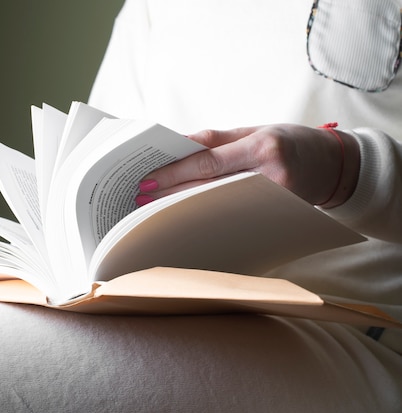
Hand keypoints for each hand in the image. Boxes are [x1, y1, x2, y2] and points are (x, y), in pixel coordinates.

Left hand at [136, 124, 359, 207]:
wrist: (337, 167)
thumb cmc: (293, 142)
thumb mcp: (258, 129)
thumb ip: (218, 140)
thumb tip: (178, 147)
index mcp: (262, 146)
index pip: (207, 162)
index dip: (174, 172)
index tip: (147, 180)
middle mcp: (269, 174)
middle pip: (207, 187)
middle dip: (170, 194)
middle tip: (140, 200)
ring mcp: (275, 199)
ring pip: (217, 205)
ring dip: (183, 208)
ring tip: (155, 210)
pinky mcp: (276, 215)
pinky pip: (233, 215)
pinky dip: (207, 216)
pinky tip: (186, 217)